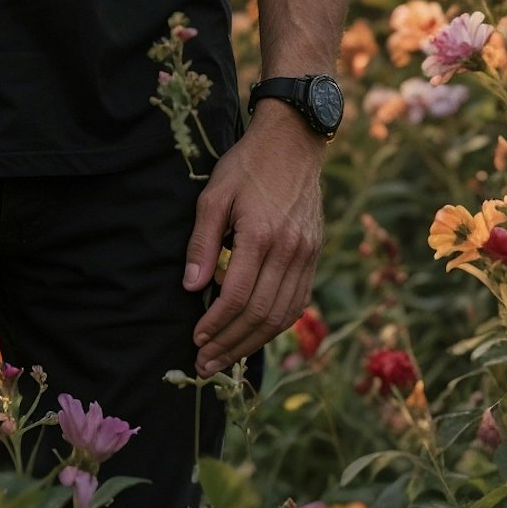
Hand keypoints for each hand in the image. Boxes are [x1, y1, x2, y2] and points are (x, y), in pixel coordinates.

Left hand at [182, 106, 325, 375]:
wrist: (294, 143)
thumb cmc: (247, 166)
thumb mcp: (214, 194)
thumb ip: (202, 242)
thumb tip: (192, 287)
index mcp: (261, 235)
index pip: (238, 296)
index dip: (216, 324)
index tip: (196, 339)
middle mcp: (289, 250)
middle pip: (261, 314)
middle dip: (231, 344)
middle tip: (205, 364)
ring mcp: (307, 255)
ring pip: (283, 315)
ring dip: (252, 343)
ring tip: (225, 358)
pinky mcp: (314, 255)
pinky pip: (297, 302)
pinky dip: (275, 325)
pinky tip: (254, 335)